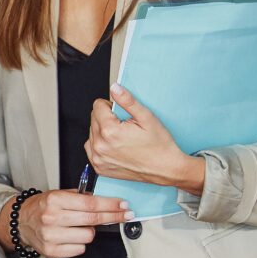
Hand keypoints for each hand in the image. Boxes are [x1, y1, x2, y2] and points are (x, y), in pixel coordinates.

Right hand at [1, 189, 131, 257]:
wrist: (19, 222)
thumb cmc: (43, 207)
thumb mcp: (58, 195)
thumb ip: (81, 198)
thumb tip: (108, 202)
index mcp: (54, 201)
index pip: (90, 204)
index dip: (110, 205)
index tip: (124, 205)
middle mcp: (51, 218)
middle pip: (92, 220)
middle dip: (113, 217)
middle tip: (125, 215)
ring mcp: (50, 236)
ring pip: (88, 236)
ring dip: (90, 231)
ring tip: (80, 227)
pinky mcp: (51, 251)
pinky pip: (79, 249)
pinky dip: (80, 243)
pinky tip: (71, 237)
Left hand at [87, 85, 205, 193]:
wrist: (165, 169)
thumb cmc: (159, 145)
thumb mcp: (147, 118)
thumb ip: (128, 101)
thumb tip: (114, 88)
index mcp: (110, 131)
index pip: (97, 106)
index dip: (111, 106)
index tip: (122, 113)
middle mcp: (100, 146)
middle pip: (93, 119)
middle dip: (107, 117)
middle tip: (125, 125)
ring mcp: (98, 158)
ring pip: (92, 133)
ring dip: (103, 131)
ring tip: (122, 137)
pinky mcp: (99, 167)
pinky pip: (91, 148)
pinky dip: (100, 144)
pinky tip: (115, 145)